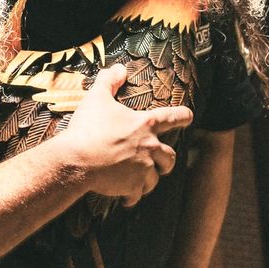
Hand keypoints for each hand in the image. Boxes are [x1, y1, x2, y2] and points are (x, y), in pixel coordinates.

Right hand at [64, 64, 192, 207]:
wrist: (78, 159)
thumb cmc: (88, 128)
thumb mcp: (96, 98)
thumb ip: (109, 81)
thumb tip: (119, 68)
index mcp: (145, 125)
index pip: (172, 117)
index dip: (182, 116)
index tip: (189, 117)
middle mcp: (149, 147)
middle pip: (170, 157)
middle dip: (168, 161)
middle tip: (163, 163)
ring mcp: (143, 169)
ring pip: (155, 179)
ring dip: (149, 180)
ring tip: (140, 182)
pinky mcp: (133, 186)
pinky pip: (138, 195)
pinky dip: (133, 197)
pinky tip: (127, 199)